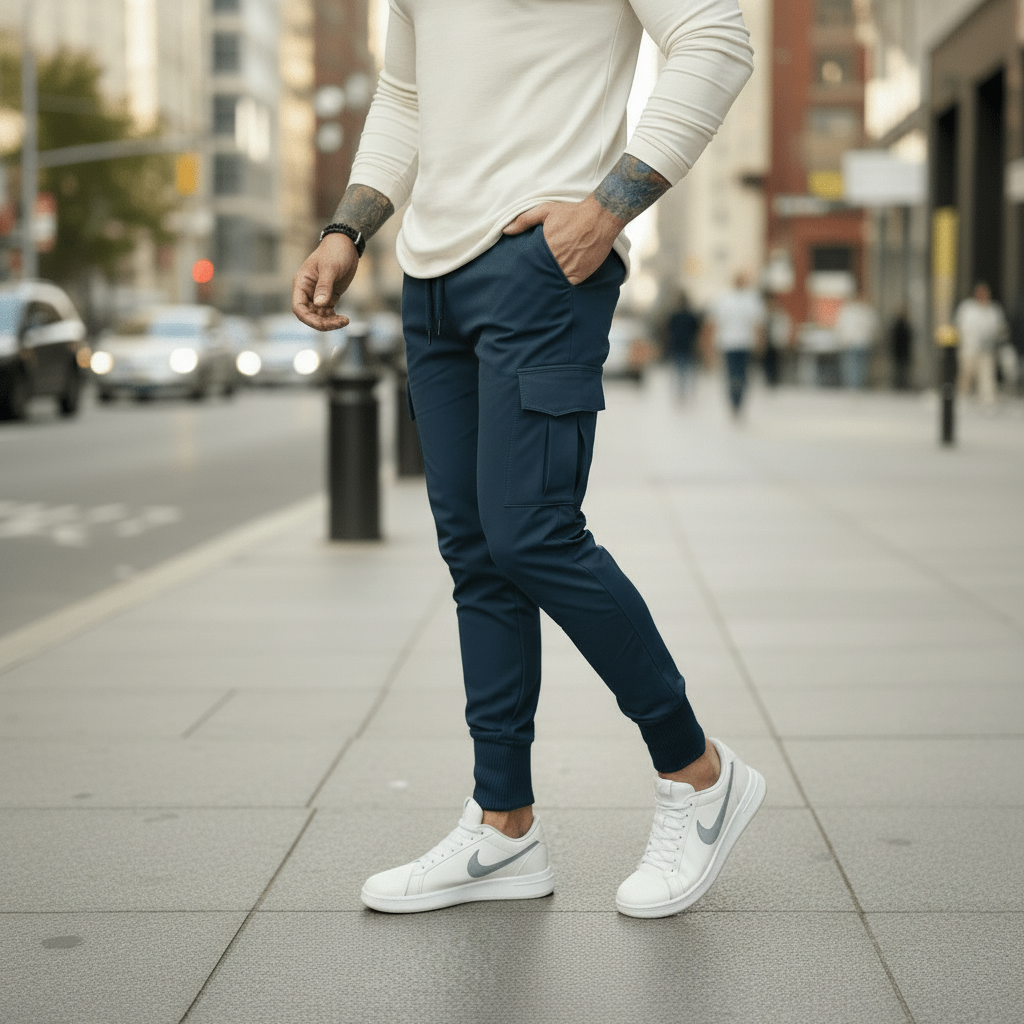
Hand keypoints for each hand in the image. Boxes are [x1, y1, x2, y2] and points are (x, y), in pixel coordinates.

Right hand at [291, 234, 357, 330]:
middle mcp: (307, 291)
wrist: (346, 244)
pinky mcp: (329, 297)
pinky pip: (328, 313)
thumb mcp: (330, 268)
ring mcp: (318, 295)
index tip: (323, 323)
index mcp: (302, 283)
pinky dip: (334, 319)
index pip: (298, 307)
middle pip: (309, 315)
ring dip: (330, 322)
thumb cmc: (335, 252)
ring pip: (319, 316)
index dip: (308, 319)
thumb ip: (324, 286)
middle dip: (322, 323)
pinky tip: (344, 320)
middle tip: (340, 322)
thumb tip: (319, 304)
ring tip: (345, 321)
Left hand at [503, 196, 622, 284]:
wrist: (600, 217)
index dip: (525, 270)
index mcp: (545, 247)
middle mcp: (556, 260)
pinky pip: (568, 286)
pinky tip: (559, 284)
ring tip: (541, 289)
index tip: (520, 275)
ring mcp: (569, 269)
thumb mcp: (545, 210)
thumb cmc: (572, 213)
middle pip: (541, 276)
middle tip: (527, 288)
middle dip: (535, 279)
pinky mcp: (581, 276)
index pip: (530, 265)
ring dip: (549, 283)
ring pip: (554, 283)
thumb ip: (524, 220)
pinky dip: (563, 285)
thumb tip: (505, 230)